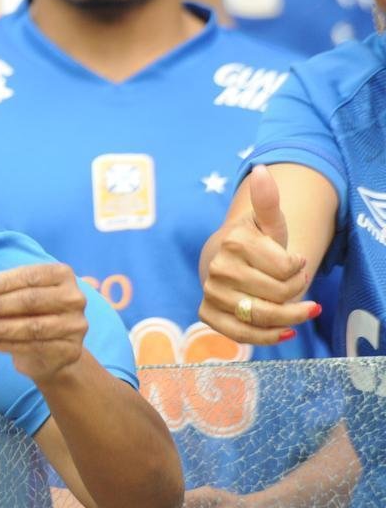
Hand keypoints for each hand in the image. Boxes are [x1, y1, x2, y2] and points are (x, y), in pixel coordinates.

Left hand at [0, 262, 86, 383]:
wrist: (53, 351)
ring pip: (33, 326)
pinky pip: (34, 346)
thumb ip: (6, 290)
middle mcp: (74, 298)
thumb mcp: (22, 295)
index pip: (30, 276)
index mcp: (62, 275)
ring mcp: (75, 325)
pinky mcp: (70, 349)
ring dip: (1, 326)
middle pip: (31, 299)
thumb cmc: (33, 314)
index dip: (3, 282)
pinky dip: (10, 344)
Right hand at [200, 166, 316, 345]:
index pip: (287, 269)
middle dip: (296, 291)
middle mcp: (218, 268)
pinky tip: (285, 331)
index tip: (296, 263)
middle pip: (278, 294)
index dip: (299, 269)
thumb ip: (268, 200)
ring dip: (290, 317)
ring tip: (301, 309)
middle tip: (295, 283)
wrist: (226, 258)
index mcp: (234, 242)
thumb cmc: (255, 242)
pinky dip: (267, 337)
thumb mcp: (267, 222)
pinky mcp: (207, 312)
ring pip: (262, 316)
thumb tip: (261, 170)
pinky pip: (239, 334)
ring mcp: (211, 292)